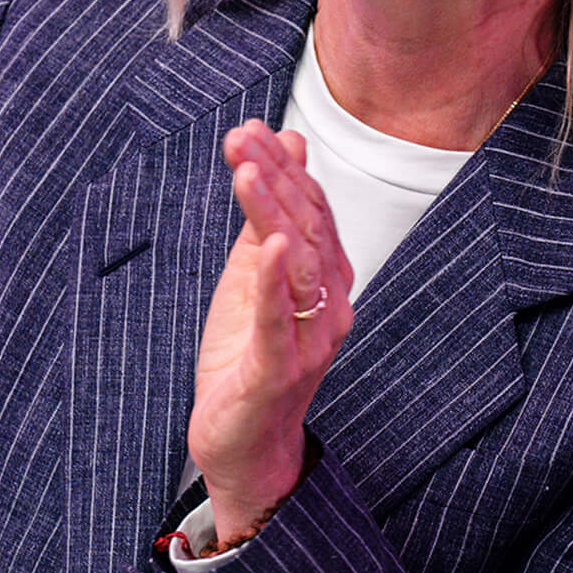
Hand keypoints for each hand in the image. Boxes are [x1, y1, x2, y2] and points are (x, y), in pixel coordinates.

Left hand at [186, 122, 352, 545]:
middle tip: (242, 138)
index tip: (250, 129)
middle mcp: (331, 306)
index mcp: (325, 279)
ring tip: (248, 171)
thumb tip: (283, 146)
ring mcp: (311, 341)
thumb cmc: (247, 358)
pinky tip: (265, 247)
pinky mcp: (281, 372)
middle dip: (274, 178)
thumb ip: (266, 215)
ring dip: (273, 213)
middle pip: (307, 228)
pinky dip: (274, 283)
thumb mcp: (250, 275)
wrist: (244, 443)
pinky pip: (282, 323)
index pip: (311, 209)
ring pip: (298, 265)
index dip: (283, 167)